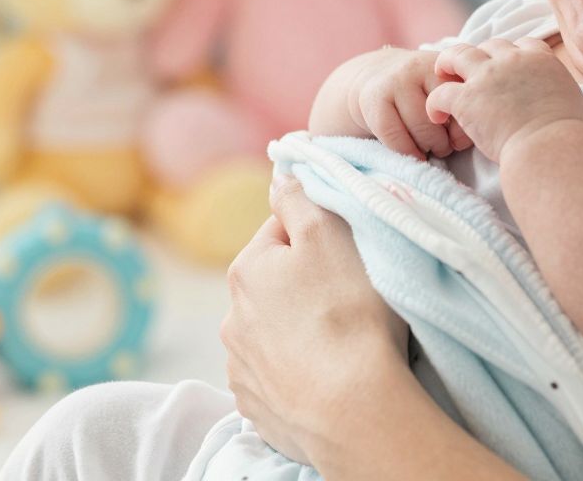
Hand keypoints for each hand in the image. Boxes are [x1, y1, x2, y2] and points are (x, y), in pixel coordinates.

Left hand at [221, 177, 409, 465]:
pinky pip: (276, 375)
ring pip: (273, 331)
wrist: (351, 408)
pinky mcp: (256, 406)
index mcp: (246, 270)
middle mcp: (231, 318)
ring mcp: (241, 367)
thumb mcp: (330, 234)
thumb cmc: (347, 312)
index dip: (320, 236)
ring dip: (298, 329)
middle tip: (350, 296)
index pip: (282, 232)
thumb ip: (299, 198)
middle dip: (306, 285)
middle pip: (276, 284)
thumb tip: (278, 175)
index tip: (349, 254)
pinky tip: (325, 373)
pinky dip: (295, 371)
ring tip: (340, 340)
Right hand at [352, 49, 471, 159]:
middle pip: (442, 115)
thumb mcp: (441, 87)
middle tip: (443, 147)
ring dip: (428, 147)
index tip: (458, 137)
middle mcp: (419, 67)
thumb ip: (460, 103)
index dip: (464, 126)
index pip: (463, 100)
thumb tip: (472, 134)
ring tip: (428, 149)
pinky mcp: (373, 98)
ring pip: (421, 128)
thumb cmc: (418, 92)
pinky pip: (394, 135)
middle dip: (446, 140)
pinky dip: (407, 152)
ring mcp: (395, 80)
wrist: (372, 74)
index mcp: (444, 64)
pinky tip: (412, 154)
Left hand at [425, 37, 582, 161]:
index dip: (512, 53)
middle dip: (481, 55)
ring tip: (441, 73)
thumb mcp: (569, 96)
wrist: (548, 146)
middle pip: (490, 45)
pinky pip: (441, 92)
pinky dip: (435, 102)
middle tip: (474, 69)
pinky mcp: (467, 99)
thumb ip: (554, 85)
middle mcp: (512, 60)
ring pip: (457, 55)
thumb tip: (549, 93)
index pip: (523, 44)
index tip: (507, 65)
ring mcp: (487, 77)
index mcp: (539, 59)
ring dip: (447, 62)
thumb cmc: (563, 133)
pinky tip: (436, 114)